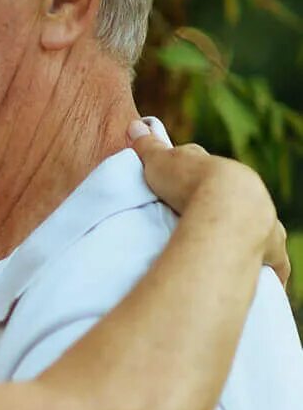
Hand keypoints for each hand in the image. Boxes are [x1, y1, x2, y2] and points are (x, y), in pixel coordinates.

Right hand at [133, 120, 290, 285]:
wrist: (225, 204)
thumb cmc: (187, 183)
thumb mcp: (160, 163)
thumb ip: (147, 146)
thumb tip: (135, 125)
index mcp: (220, 173)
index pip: (208, 170)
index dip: (195, 176)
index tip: (187, 182)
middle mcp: (248, 194)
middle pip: (239, 198)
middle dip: (227, 208)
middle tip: (209, 221)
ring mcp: (264, 221)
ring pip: (266, 229)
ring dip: (257, 239)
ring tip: (242, 255)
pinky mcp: (270, 249)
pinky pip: (275, 264)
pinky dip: (272, 274)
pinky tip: (270, 285)